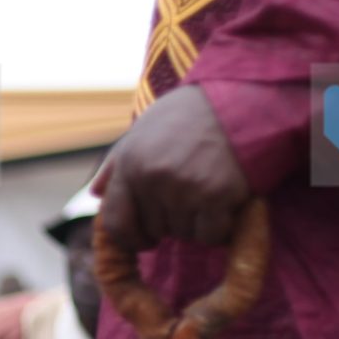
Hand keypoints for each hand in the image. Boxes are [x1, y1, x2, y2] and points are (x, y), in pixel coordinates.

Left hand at [95, 86, 253, 253]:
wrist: (241, 98)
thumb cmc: (191, 114)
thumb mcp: (144, 129)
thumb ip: (117, 164)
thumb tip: (96, 194)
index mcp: (130, 162)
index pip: (116, 222)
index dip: (129, 238)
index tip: (145, 240)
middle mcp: (152, 177)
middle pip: (154, 230)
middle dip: (171, 221)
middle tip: (191, 194)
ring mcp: (184, 188)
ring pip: (184, 234)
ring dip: (197, 222)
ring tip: (209, 188)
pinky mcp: (217, 195)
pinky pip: (211, 235)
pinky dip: (220, 228)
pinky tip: (226, 204)